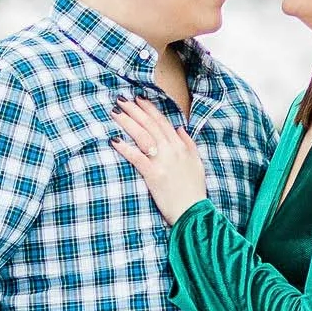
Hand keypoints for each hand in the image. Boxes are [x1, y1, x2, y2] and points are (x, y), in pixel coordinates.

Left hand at [112, 94, 208, 223]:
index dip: (149, 109)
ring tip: (115, 113)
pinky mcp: (154, 175)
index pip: (162, 122)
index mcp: (181, 146)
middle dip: (135, 110)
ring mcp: (163, 162)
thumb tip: (180, 127)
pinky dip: (125, 148)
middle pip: (150, 125)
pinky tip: (114, 140)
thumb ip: (189, 143)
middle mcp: (172, 150)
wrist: (193, 212)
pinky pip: (137, 158)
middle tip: (121, 99)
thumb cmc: (194, 190)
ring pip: (142, 136)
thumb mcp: (197, 163)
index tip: (138, 99)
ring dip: (128, 122)